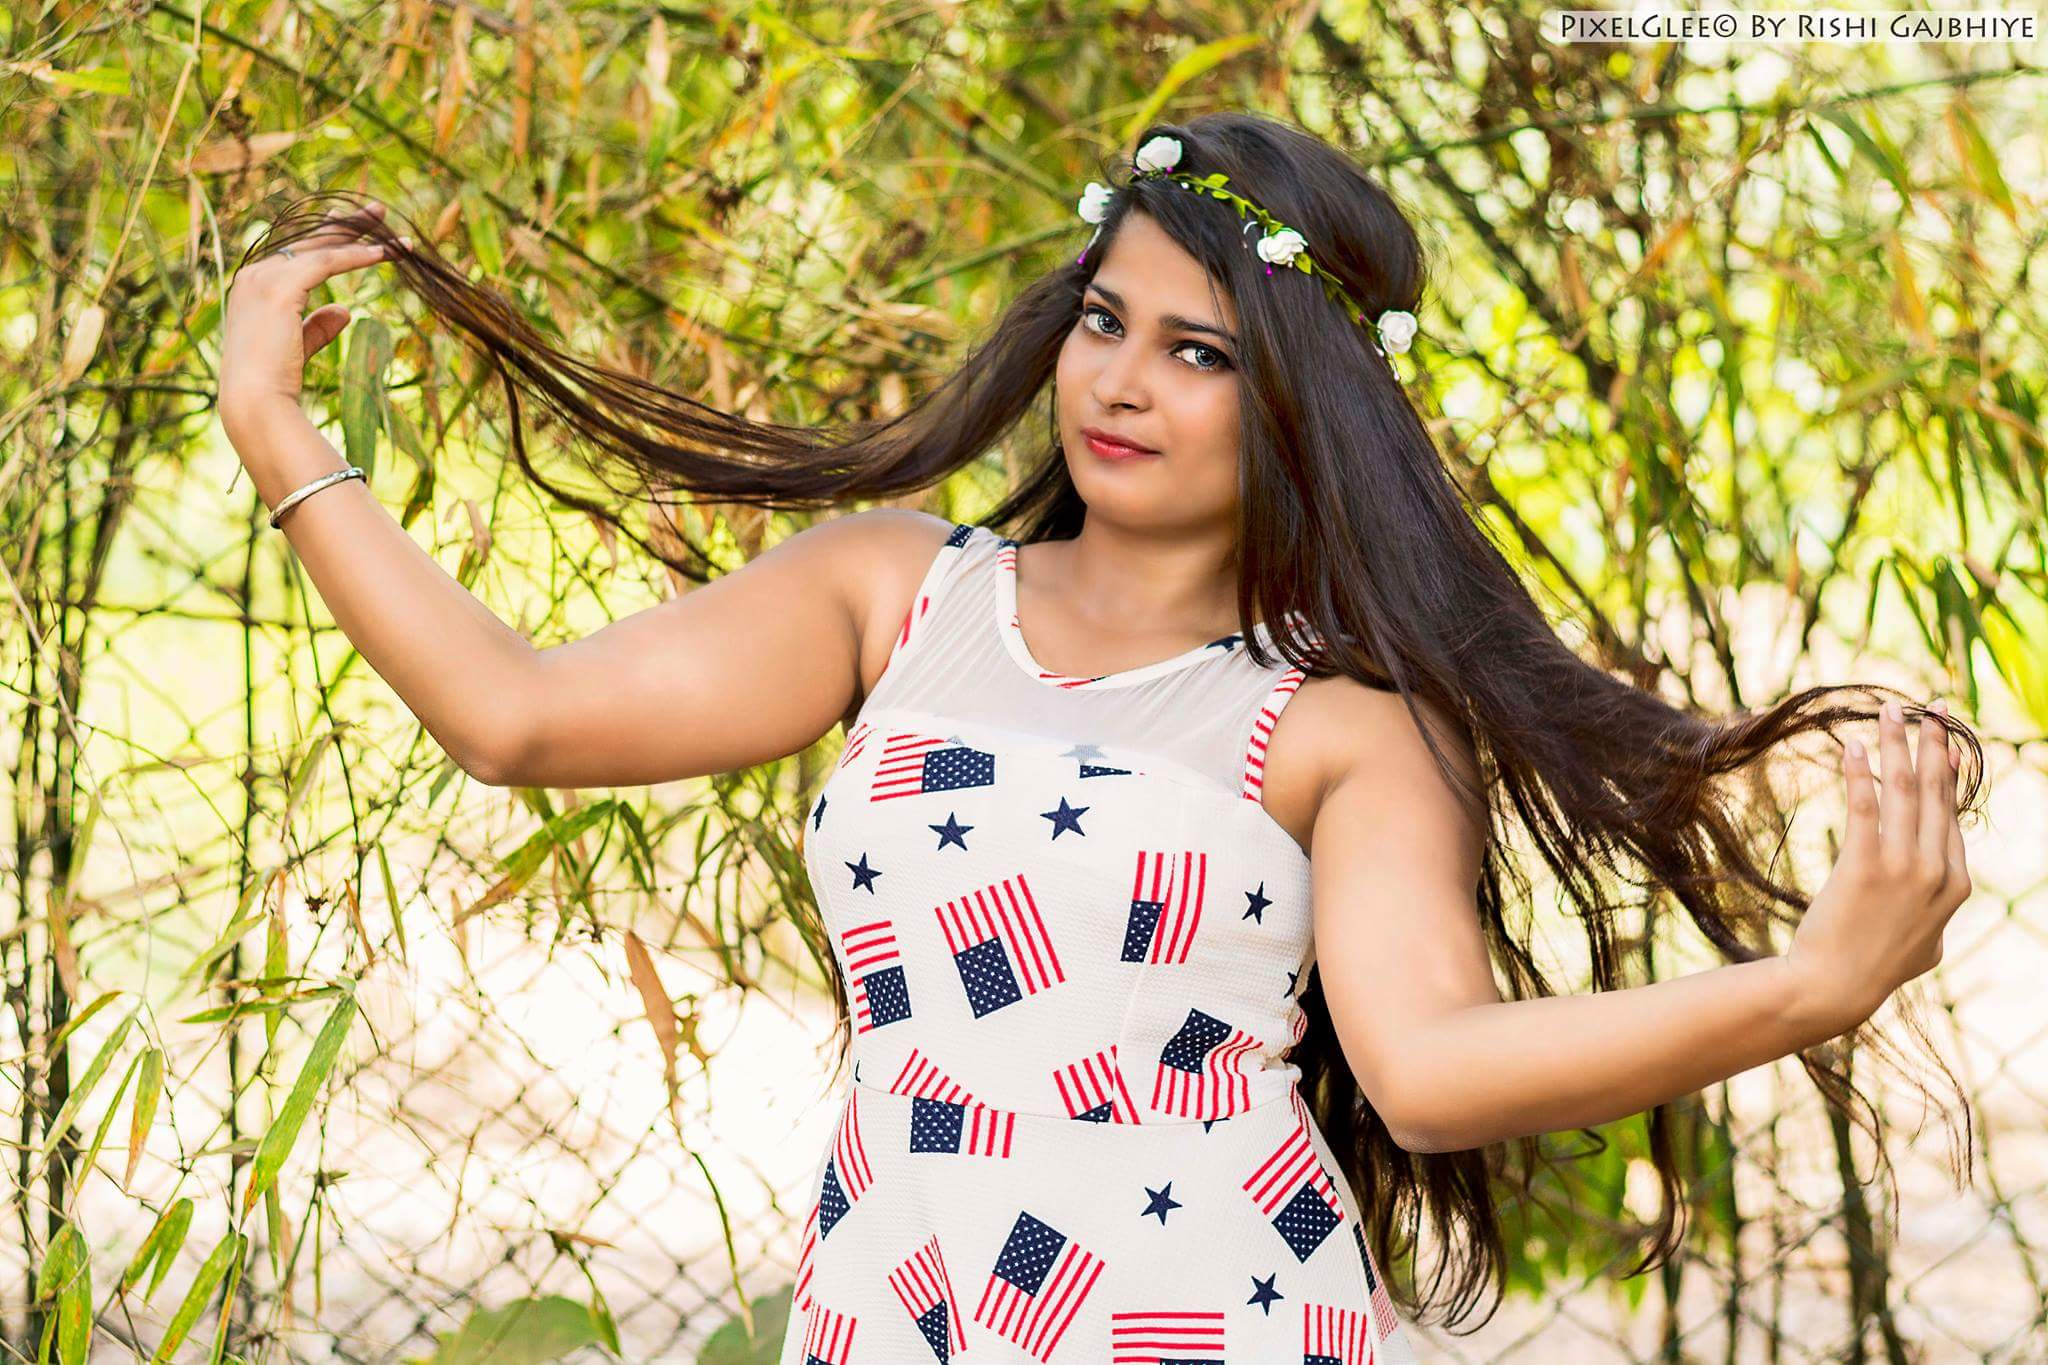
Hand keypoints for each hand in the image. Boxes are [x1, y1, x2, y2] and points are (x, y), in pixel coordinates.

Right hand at [218, 200, 411, 433]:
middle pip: (309, 240)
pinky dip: (357, 257)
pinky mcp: (281, 288)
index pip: (298, 252)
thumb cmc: (275, 380)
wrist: (255, 400)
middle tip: (379, 211)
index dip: (331, 240)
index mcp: (254, 285)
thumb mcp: (300, 346)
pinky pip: (327, 262)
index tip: (361, 231)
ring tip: (396, 236)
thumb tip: (346, 311)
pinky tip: (383, 254)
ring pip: (322, 247)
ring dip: (361, 238)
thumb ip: (318, 326)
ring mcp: (264, 278)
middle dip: (347, 225)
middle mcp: (254, 274)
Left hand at [1784, 698, 1971, 1040]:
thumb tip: (1940, 903)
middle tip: (1928, 708)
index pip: (1952, 816)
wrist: (1835, 987)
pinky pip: (1865, 808)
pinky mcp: (1864, 868)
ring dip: (1897, 744)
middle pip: (1937, 793)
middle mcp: (1938, 872)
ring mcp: (1903, 869)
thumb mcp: (1926, 944)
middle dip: (1933, 744)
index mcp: (1956, 885)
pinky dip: (1860, 773)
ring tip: (1889, 710)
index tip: (1944, 743)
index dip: (1948, 774)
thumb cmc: (1876, 967)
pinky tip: (1853, 746)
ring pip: (1905, 791)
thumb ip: (1937, 916)